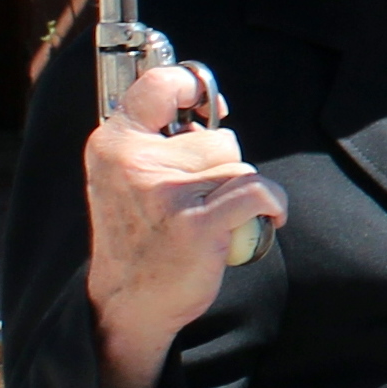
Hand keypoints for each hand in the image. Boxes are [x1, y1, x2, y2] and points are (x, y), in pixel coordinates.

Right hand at [87, 65, 288, 387]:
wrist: (128, 301)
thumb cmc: (139, 234)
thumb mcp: (126, 178)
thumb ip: (153, 140)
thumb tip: (208, 107)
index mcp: (113, 145)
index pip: (157, 86)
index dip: (191, 87)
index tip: (207, 105)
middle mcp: (135, 164)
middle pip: (218, 138)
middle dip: (223, 166)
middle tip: (202, 198)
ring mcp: (166, 194)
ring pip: (238, 166)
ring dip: (243, 191)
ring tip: (223, 215)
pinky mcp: (196, 225)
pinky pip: (256, 192)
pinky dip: (273, 204)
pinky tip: (270, 217)